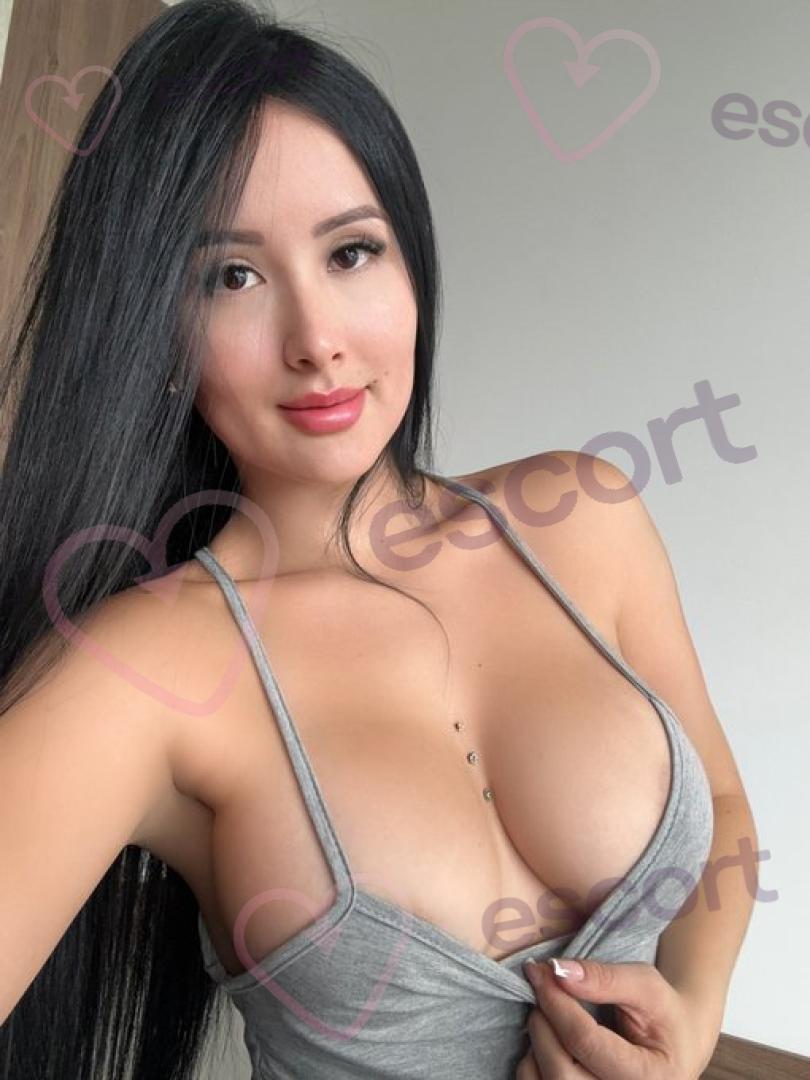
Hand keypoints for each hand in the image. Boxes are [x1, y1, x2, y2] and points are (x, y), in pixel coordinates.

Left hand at [515, 956, 718, 1078]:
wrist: (676, 1047)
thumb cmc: (663, 1015)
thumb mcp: (647, 986)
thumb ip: (605, 977)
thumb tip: (558, 970)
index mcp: (649, 1077)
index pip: (586, 1043)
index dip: (556, 1002)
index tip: (539, 971)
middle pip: (561, 1073)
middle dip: (542, 1025)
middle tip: (543, 992)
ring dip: (535, 1046)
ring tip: (547, 1016)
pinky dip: (533, 1065)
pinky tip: (548, 1042)